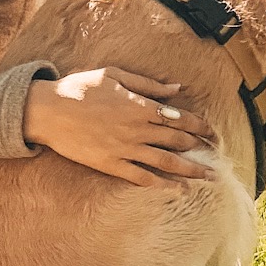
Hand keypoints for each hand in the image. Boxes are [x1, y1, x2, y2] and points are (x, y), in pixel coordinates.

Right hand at [23, 67, 217, 186]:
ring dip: (190, 170)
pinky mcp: (111, 165)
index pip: (180, 118)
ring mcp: (125, 149)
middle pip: (177, 141)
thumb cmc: (80, 87)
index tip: (213, 133)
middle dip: (200, 148)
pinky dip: (163, 185)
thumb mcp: (115, 75)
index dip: (200, 126)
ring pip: (166, 162)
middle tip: (216, 155)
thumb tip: (177, 88)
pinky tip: (179, 190)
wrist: (49, 111)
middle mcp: (137, 129)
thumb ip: (148, 84)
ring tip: (208, 177)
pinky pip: (142, 177)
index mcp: (140, 105)